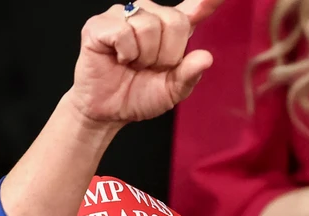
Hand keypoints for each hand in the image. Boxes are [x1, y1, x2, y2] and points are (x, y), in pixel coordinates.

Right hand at [65, 0, 224, 127]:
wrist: (108, 111)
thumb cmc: (138, 96)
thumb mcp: (171, 91)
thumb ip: (189, 75)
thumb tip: (206, 58)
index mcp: (170, 29)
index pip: (194, 9)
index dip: (208, 1)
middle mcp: (148, 14)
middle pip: (175, 21)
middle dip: (166, 54)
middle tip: (149, 67)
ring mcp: (123, 15)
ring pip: (149, 26)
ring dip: (144, 56)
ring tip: (132, 64)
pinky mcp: (100, 24)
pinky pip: (124, 32)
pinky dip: (125, 52)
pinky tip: (118, 58)